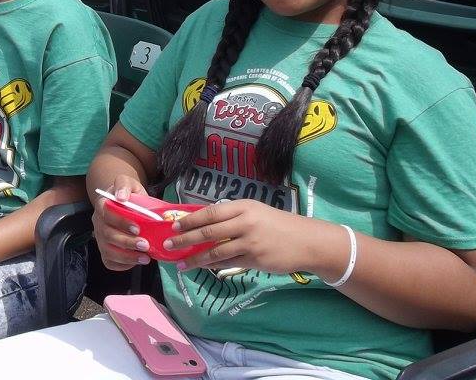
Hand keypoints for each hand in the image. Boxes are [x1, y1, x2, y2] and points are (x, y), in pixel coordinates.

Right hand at [92, 175, 152, 271]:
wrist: (124, 201)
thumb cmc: (128, 194)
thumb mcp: (128, 183)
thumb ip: (124, 185)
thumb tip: (121, 196)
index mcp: (102, 205)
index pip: (106, 214)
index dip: (121, 223)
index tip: (137, 228)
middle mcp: (98, 223)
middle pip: (107, 235)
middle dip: (127, 242)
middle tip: (145, 245)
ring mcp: (100, 238)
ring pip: (108, 251)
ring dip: (127, 256)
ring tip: (146, 258)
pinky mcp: (105, 251)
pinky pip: (109, 262)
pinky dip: (122, 265)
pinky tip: (136, 261)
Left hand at [165, 199, 340, 275]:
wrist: (307, 241)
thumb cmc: (277, 225)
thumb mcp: (255, 212)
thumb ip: (232, 217)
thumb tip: (202, 224)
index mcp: (243, 207)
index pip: (209, 213)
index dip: (189, 219)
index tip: (172, 225)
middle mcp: (244, 222)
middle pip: (208, 232)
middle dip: (185, 239)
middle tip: (168, 244)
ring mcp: (250, 242)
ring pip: (215, 252)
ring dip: (195, 258)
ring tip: (181, 263)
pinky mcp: (255, 260)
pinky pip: (229, 263)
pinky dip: (213, 266)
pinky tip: (203, 267)